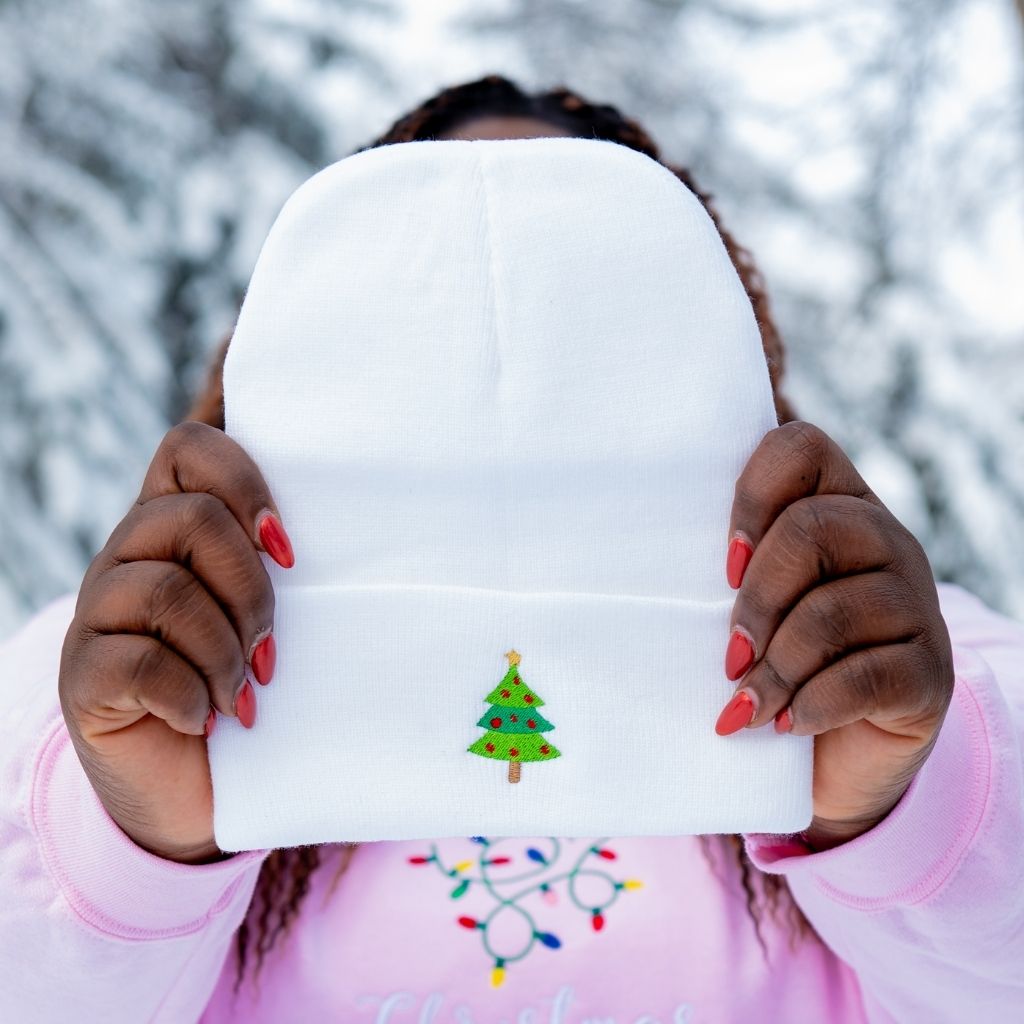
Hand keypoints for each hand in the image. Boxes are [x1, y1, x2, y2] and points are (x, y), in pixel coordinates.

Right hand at [58, 421, 294, 862]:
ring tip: (243, 693)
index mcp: (174, 524)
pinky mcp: (82, 676)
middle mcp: (128, 555)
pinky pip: (139, 662)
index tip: (288, 551)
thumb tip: (346, 525)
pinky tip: (206, 720)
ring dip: (225, 650)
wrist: (197, 786)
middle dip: (250, 589)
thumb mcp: (271, 615)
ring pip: (165, 590)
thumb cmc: (250, 685)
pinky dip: (190, 697)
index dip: (244, 482)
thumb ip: (282, 562)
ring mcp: (97, 612)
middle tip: (270, 649)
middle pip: (190, 518)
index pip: (188, 447)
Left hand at [715, 421, 954, 850]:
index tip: (722, 566)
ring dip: (776, 667)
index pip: (801, 445)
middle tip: (729, 654)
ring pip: (835, 610)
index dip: (752, 494)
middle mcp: (885, 540)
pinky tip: (786, 723)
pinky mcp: (932, 672)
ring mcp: (916, 604)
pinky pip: (868, 676)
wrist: (835, 757)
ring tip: (746, 703)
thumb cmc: (770, 662)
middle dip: (757, 598)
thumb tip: (637, 527)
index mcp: (836, 504)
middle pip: (813, 528)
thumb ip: (720, 563)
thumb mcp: (746, 603)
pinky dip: (813, 704)